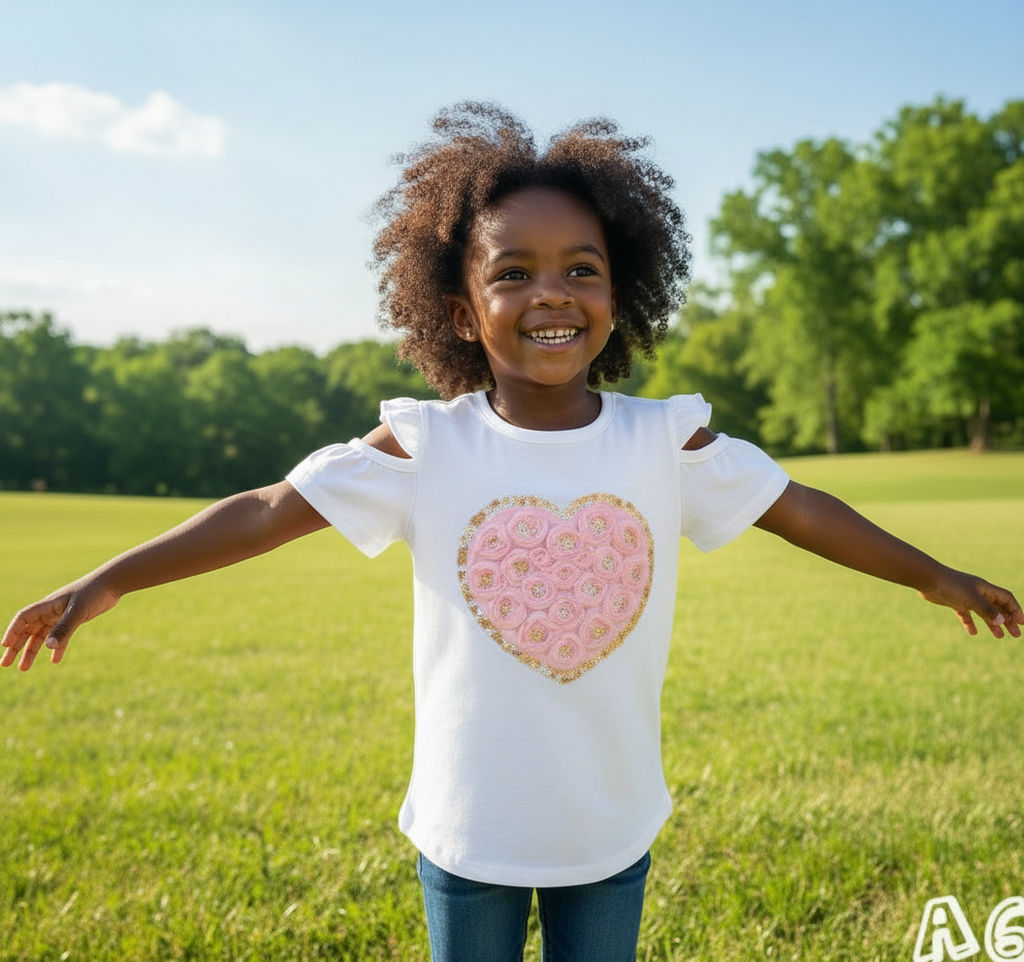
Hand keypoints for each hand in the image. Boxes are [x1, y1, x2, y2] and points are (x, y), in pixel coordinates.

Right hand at [1, 577, 119, 670]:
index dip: (12, 632)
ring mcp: (61, 615)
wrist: (112, 583)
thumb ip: (64, 628)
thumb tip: (48, 647)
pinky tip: (54, 661)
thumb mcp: (78, 612)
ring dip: (32, 651)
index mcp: (48, 606)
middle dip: (15, 647)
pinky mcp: (74, 619)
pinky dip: (56, 648)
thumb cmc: (94, 593)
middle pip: (27, 631)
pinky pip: (60, 636)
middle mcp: (51, 611)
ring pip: (42, 636)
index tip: (4, 646)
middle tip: (5, 664)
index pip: (23, 619)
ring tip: (23, 668)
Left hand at [919, 570, 1023, 638]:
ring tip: (1000, 636)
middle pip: (998, 607)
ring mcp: (966, 597)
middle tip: (1016, 634)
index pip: (1007, 599)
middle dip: (1008, 620)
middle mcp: (978, 592)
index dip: (1016, 610)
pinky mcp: (954, 602)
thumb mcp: (971, 599)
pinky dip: (970, 623)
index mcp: (985, 589)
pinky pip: (966, 614)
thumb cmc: (951, 586)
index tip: (1022, 623)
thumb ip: (986, 610)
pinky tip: (973, 633)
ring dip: (992, 623)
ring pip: (984, 612)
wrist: (927, 579)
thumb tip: (1002, 621)